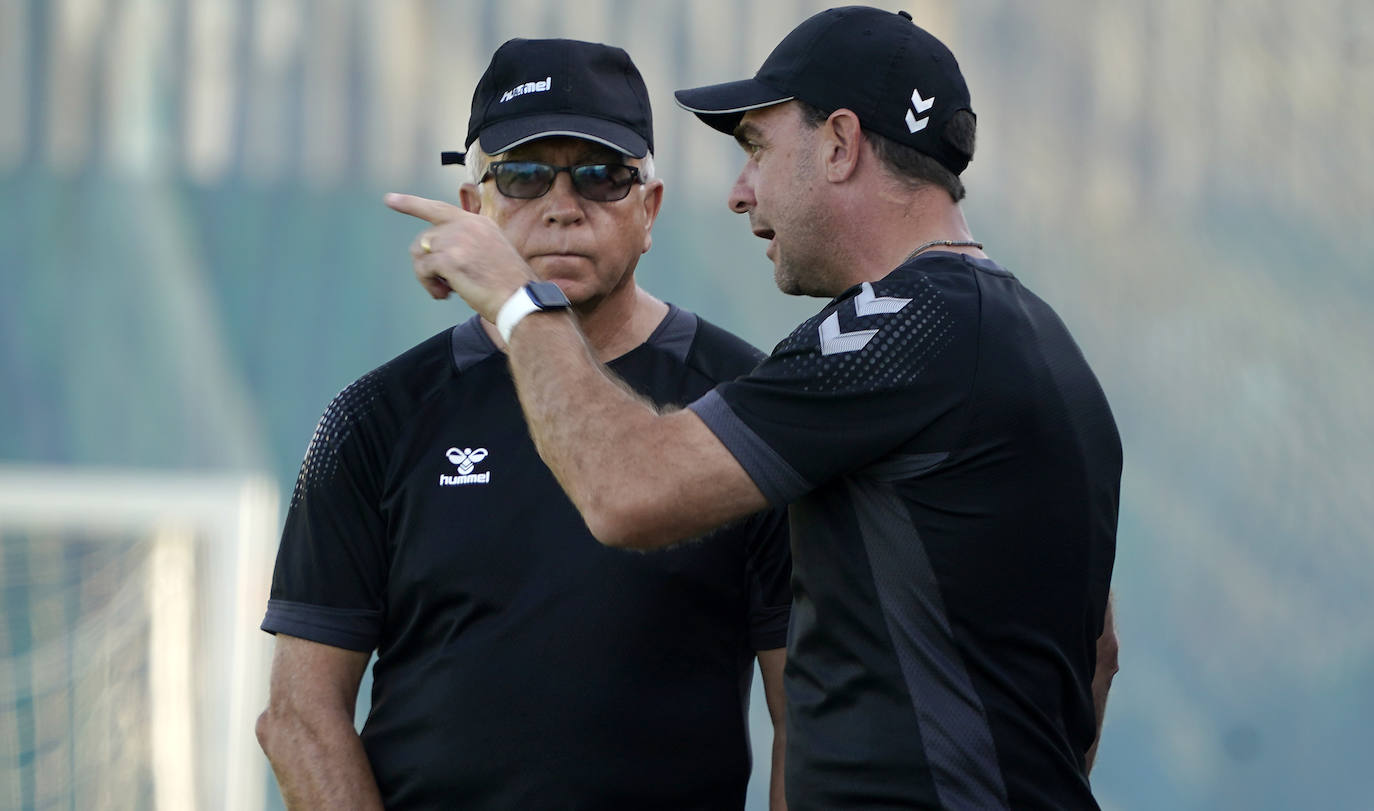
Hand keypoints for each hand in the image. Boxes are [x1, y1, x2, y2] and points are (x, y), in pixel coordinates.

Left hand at [384, 193, 536, 319]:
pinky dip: (428, 284)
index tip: (390, 199)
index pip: (439, 208)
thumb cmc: (509, 287)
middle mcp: (467, 226)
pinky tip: (444, 294)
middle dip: (426, 262)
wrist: (521, 300)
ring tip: (444, 291)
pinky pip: (422, 269)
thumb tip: (433, 255)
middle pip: (425, 238)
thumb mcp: (491, 254)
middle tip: (443, 284)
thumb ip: (466, 246)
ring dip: (426, 275)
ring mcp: (457, 240)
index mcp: (479, 223)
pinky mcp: (450, 259)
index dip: (412, 204)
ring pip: (420, 253)